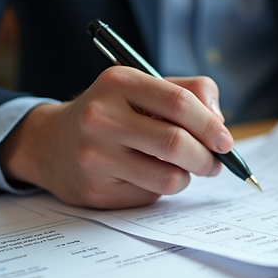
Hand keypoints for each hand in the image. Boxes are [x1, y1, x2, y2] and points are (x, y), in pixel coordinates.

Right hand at [0, 68, 231, 208]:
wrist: (51, 143)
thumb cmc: (112, 113)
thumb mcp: (144, 88)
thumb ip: (189, 93)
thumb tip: (220, 124)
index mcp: (118, 82)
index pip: (179, 103)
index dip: (211, 125)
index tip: (226, 141)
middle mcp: (101, 117)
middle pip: (176, 143)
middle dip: (207, 158)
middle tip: (214, 163)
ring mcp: (95, 156)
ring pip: (168, 176)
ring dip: (187, 176)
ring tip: (182, 169)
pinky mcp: (96, 190)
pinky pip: (151, 195)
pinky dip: (162, 188)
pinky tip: (147, 176)